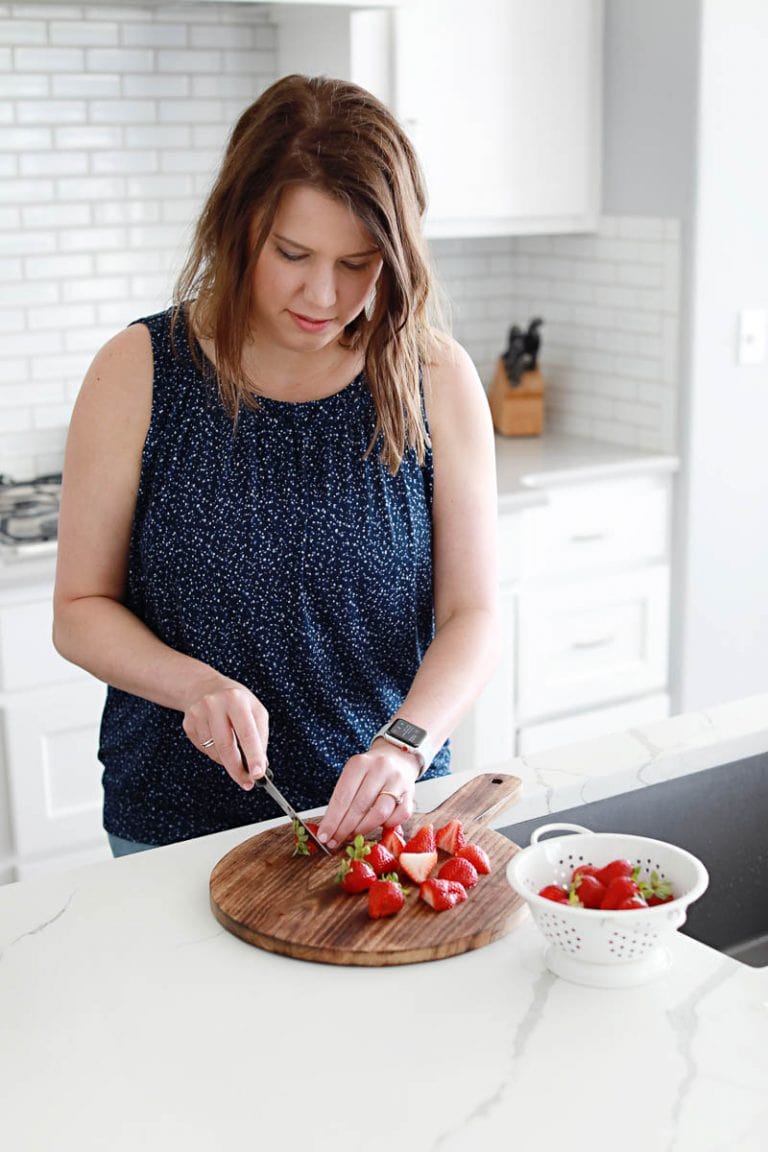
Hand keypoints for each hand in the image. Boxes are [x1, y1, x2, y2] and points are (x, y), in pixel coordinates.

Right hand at [182, 674, 268, 789]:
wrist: (204, 687)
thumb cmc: (236, 701)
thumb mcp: (255, 710)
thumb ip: (260, 737)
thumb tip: (260, 766)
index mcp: (236, 699)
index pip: (247, 733)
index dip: (254, 756)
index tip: (258, 774)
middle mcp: (214, 705)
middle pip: (226, 747)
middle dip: (238, 770)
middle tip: (247, 782)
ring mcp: (197, 715)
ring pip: (215, 752)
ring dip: (228, 760)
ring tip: (234, 751)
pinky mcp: (188, 725)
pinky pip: (205, 750)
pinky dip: (216, 753)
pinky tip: (218, 740)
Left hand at [317, 741, 418, 849]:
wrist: (397, 756)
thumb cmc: (370, 770)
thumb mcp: (353, 775)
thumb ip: (343, 799)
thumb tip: (329, 829)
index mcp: (359, 764)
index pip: (342, 797)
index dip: (332, 820)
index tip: (324, 836)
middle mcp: (380, 769)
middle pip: (359, 806)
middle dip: (344, 829)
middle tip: (335, 841)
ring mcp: (397, 781)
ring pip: (380, 813)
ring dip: (364, 829)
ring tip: (353, 836)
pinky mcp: (411, 792)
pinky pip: (400, 816)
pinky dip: (388, 826)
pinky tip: (379, 827)